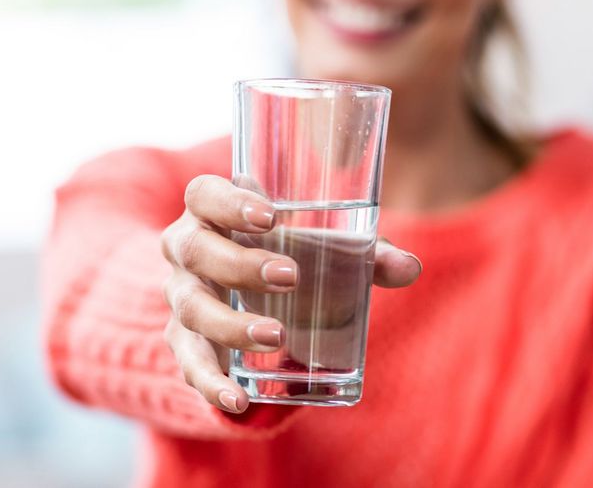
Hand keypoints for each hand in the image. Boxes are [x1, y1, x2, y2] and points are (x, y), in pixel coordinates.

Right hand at [160, 175, 421, 413]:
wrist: (238, 296)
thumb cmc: (286, 254)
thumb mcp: (321, 249)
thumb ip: (364, 254)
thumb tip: (410, 268)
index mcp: (213, 212)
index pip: (204, 194)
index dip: (228, 201)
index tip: (271, 216)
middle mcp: (187, 249)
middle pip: (194, 249)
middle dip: (240, 264)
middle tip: (291, 276)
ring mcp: (182, 297)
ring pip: (191, 308)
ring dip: (231, 324)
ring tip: (277, 336)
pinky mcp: (184, 342)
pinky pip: (189, 363)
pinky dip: (211, 383)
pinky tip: (238, 399)